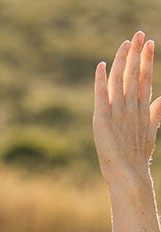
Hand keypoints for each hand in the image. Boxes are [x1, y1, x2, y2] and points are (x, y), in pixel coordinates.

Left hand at [93, 31, 160, 186]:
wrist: (128, 173)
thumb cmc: (138, 156)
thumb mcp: (150, 130)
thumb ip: (155, 113)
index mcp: (143, 108)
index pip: (145, 77)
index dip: (147, 59)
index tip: (149, 43)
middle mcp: (131, 106)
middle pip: (135, 73)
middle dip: (137, 52)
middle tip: (138, 33)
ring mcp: (117, 112)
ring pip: (120, 80)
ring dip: (122, 60)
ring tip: (125, 43)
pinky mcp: (102, 120)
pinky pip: (100, 96)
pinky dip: (100, 80)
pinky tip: (100, 65)